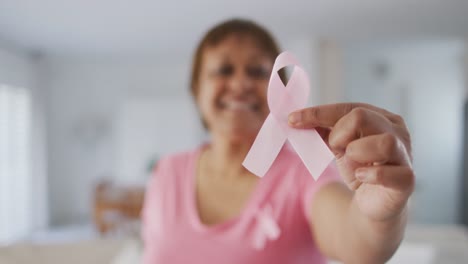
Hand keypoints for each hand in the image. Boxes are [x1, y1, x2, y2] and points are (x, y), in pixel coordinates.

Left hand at [288, 103, 413, 220]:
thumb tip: (296, 119)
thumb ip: (321, 131)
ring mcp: (405, 155)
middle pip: (362, 116)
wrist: (372, 203)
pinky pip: (391, 174)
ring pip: (384, 142)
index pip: (348, 108)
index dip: (318, 113)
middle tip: (336, 149)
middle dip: (339, 134)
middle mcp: (397, 131)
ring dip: (357, 152)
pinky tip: (361, 177)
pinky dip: (371, 174)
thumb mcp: (338, 146)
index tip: (292, 120)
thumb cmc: (360, 167)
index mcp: (381, 117)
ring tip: (353, 162)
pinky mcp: (406, 180)